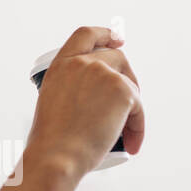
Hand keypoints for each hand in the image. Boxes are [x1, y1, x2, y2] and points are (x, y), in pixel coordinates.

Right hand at [25, 26, 144, 176]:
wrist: (57, 157)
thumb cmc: (52, 142)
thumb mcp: (54, 104)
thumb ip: (74, 90)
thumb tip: (100, 99)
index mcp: (61, 66)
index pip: (86, 35)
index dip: (105, 34)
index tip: (118, 40)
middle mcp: (82, 63)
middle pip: (117, 57)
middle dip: (127, 77)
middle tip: (130, 103)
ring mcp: (104, 74)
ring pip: (130, 85)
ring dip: (132, 109)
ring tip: (125, 135)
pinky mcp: (123, 90)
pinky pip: (138, 107)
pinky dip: (137, 127)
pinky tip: (131, 144)